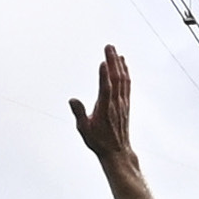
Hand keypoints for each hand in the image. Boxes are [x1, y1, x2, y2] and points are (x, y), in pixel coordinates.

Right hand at [67, 44, 136, 174]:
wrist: (117, 151)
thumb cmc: (99, 141)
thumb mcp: (84, 129)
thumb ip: (79, 113)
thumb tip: (72, 99)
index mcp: (105, 109)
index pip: (106, 88)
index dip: (105, 74)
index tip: (104, 61)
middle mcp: (116, 103)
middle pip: (116, 78)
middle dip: (112, 61)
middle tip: (109, 46)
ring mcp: (122, 102)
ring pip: (123, 79)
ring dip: (120, 64)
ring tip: (116, 52)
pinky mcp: (125, 103)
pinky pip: (127, 85)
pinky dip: (125, 73)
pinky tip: (124, 66)